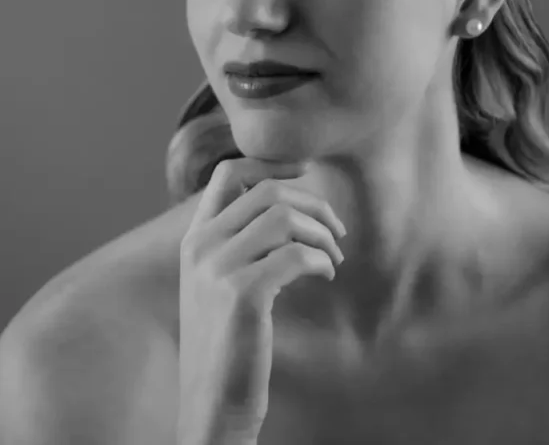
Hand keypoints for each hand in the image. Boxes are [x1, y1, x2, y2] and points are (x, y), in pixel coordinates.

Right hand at [177, 158, 345, 444]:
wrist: (212, 405)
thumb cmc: (227, 343)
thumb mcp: (217, 283)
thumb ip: (236, 242)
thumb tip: (285, 203)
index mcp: (193, 239)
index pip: (227, 173)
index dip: (270, 162)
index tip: (304, 171)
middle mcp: (200, 247)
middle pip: (266, 190)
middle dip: (312, 203)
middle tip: (335, 230)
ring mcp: (217, 270)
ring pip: (283, 217)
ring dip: (321, 232)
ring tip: (333, 256)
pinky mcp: (242, 295)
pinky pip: (295, 254)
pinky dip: (320, 259)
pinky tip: (326, 273)